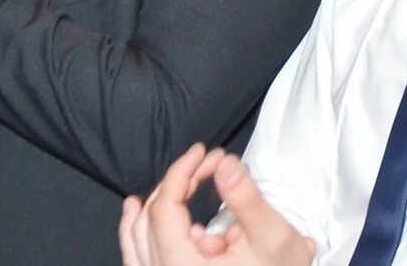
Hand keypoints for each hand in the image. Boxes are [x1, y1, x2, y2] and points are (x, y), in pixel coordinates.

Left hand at [120, 145, 311, 265]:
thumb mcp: (272, 237)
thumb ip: (245, 199)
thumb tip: (225, 164)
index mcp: (183, 265)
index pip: (165, 209)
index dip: (182, 172)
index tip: (205, 152)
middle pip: (151, 220)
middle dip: (178, 182)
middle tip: (210, 162)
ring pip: (135, 241)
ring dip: (148, 205)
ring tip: (162, 183)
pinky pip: (138, 258)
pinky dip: (134, 233)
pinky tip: (135, 215)